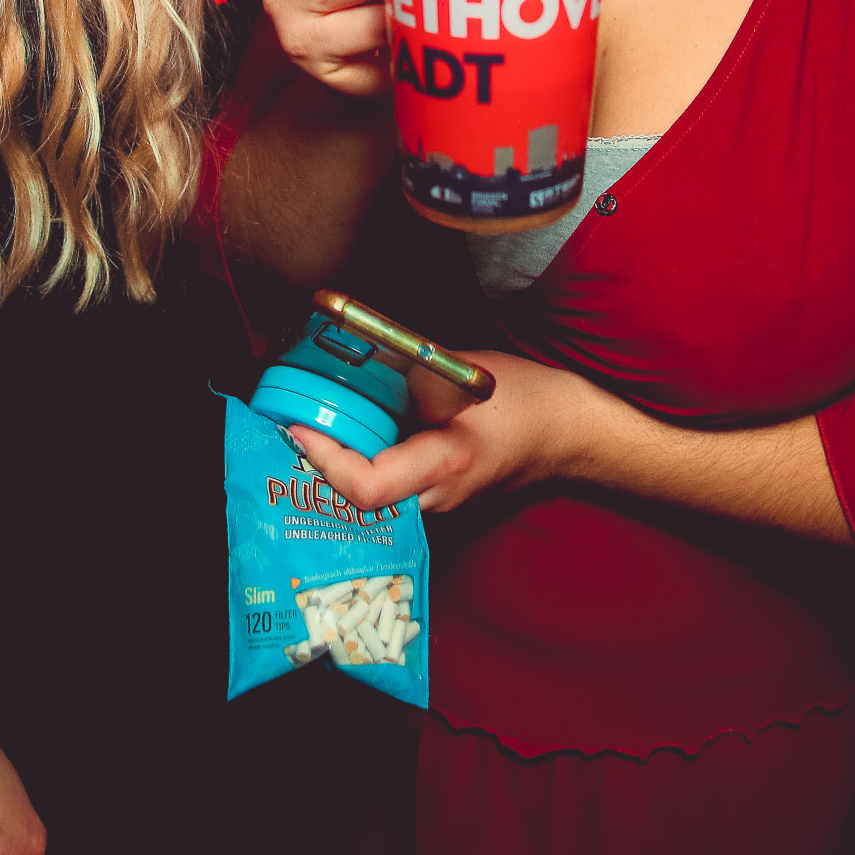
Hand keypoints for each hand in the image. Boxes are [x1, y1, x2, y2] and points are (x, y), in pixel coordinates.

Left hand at [290, 352, 595, 513]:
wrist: (566, 431)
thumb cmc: (522, 398)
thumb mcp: (464, 371)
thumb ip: (410, 366)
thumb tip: (355, 348)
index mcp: (444, 465)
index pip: (367, 487)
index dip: (325, 460)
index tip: (299, 424)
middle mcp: (436, 498)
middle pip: (358, 500)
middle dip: (318, 463)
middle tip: (288, 423)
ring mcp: (437, 505)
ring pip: (371, 497)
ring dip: (338, 464)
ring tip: (310, 423)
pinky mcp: (437, 498)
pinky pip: (387, 489)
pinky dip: (361, 463)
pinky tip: (349, 433)